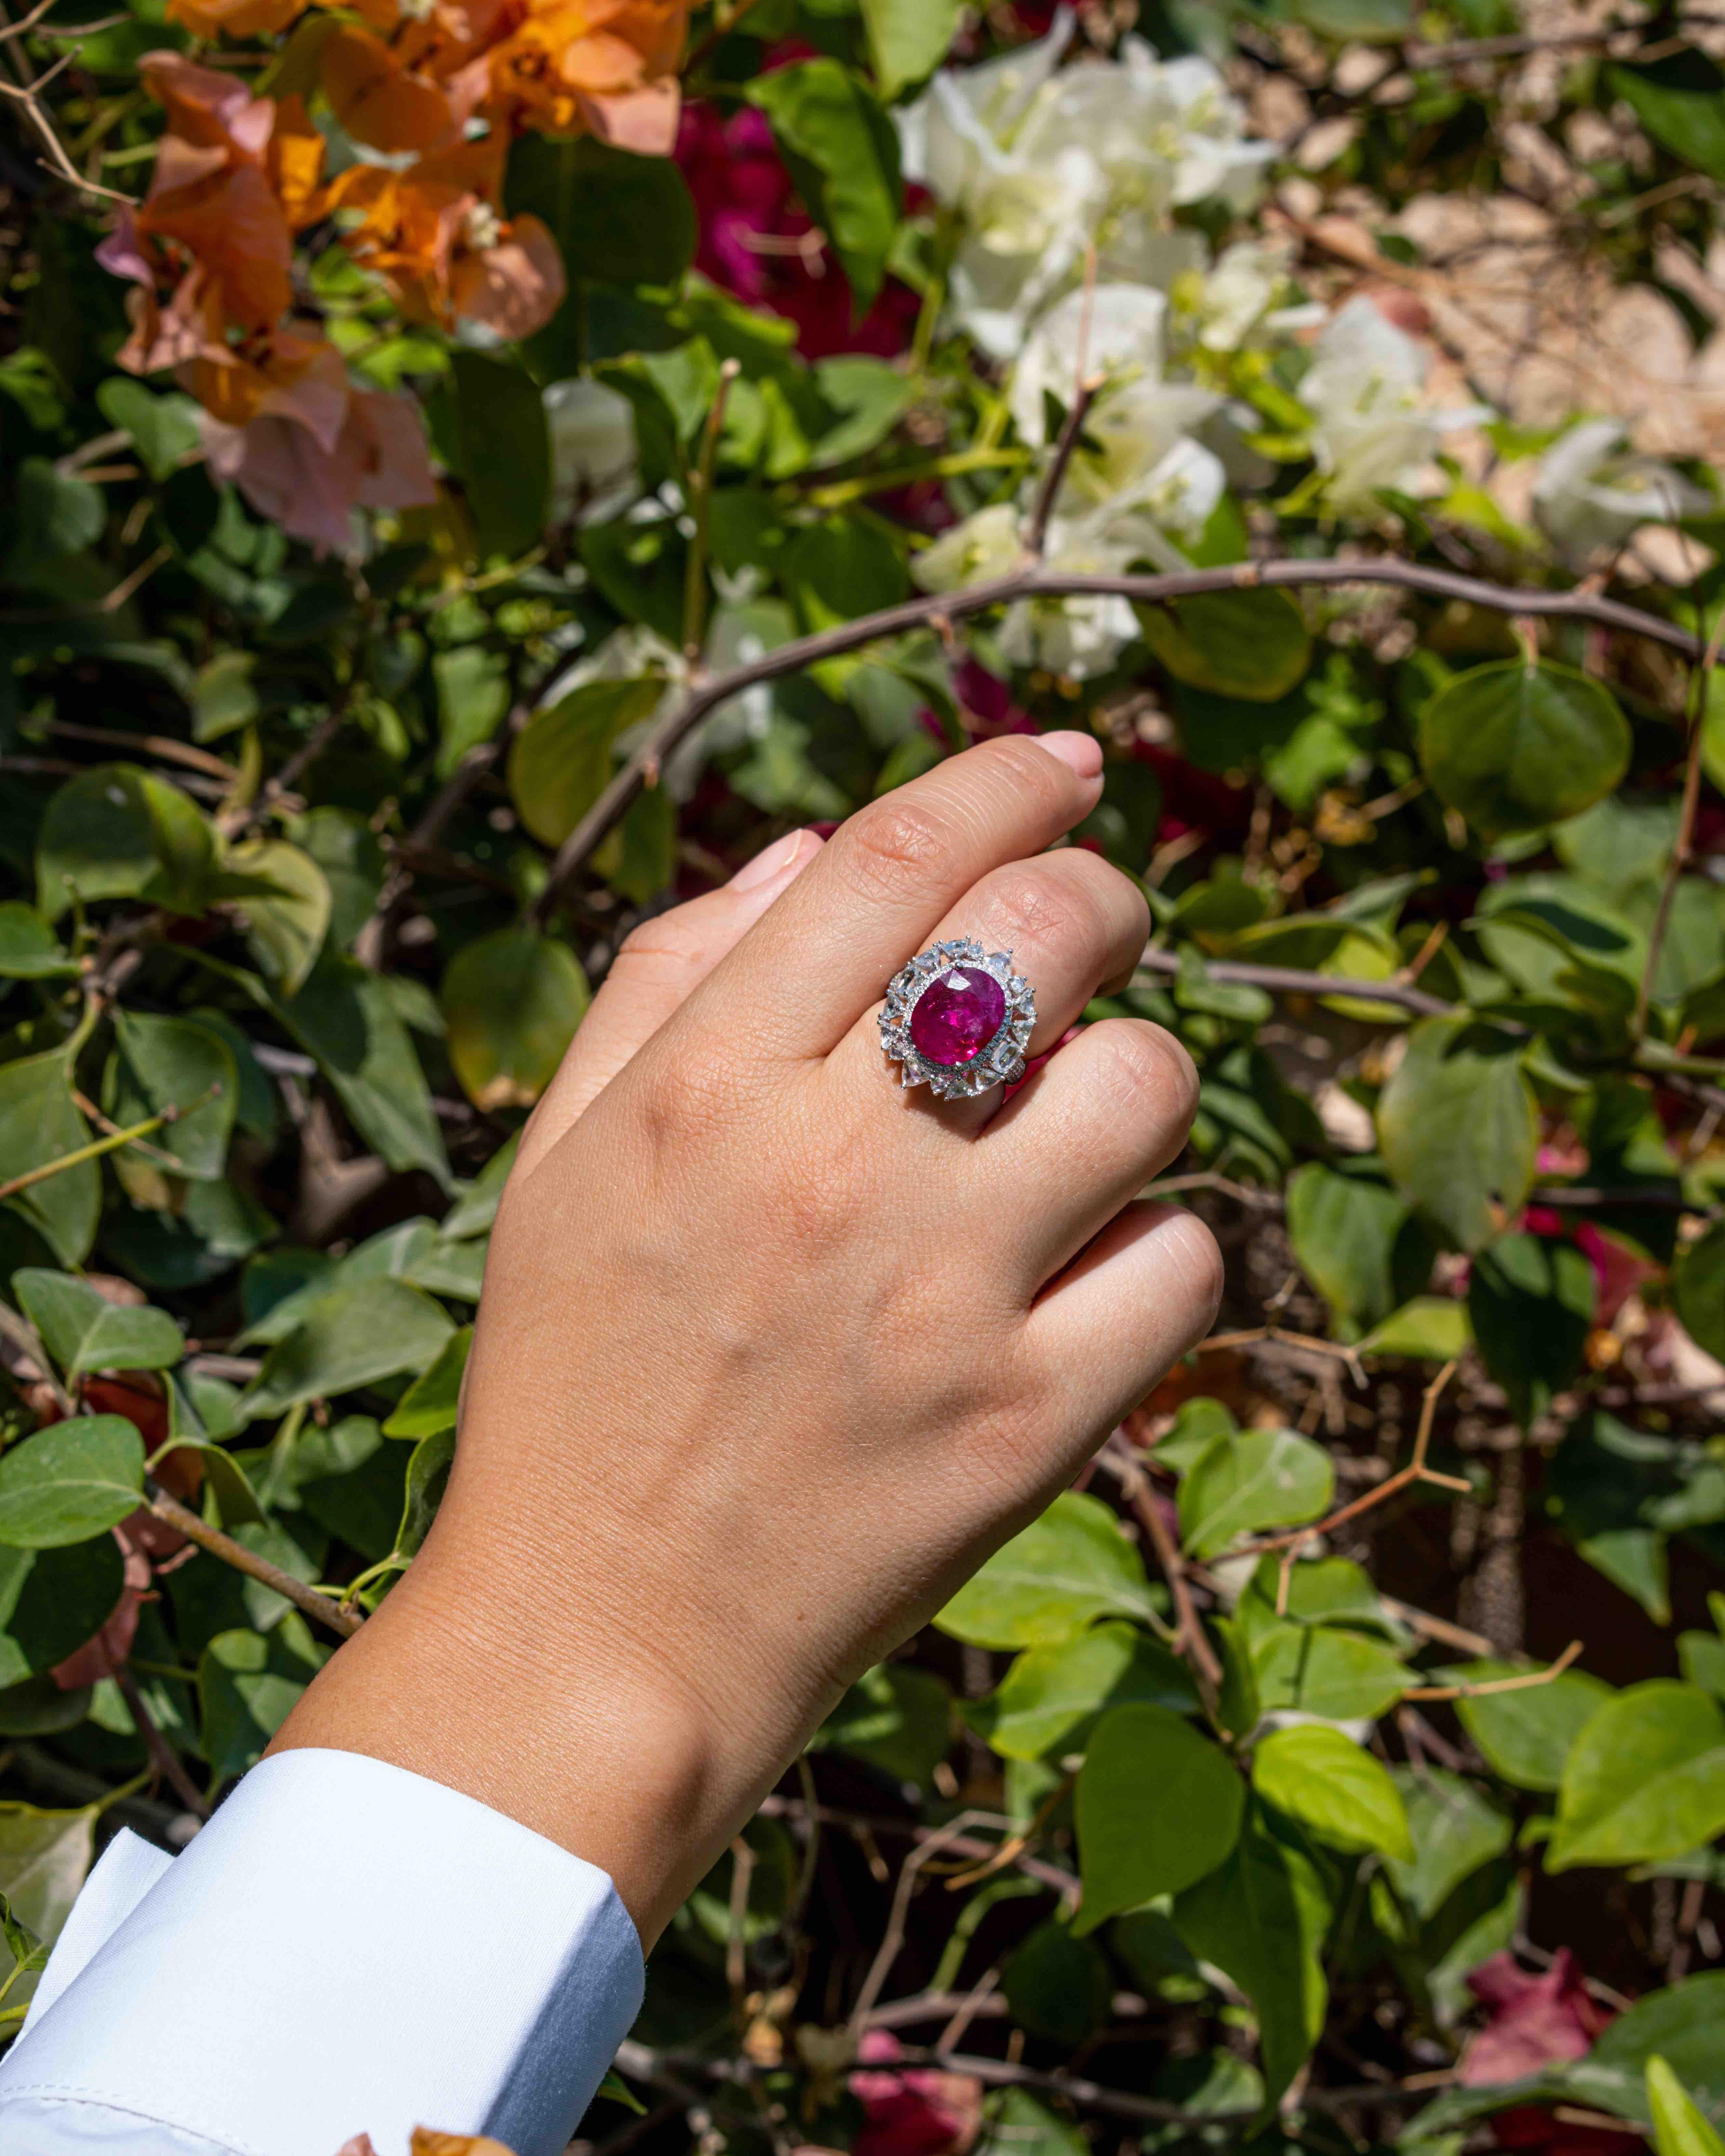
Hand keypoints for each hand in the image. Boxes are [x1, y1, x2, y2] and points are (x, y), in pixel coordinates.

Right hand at [272, 735, 1221, 1942]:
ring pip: (1146, 1084)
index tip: (1061, 763)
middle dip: (1103, 894)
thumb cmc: (575, 1381)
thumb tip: (811, 849)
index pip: (894, 854)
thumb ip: (669, 978)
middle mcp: (830, 1165)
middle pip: (1048, 931)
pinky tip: (1091, 1270)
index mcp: (705, 1087)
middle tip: (1096, 926)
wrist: (602, 1635)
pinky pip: (1184, 1264)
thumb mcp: (563, 1160)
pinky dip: (1160, 1250)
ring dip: (1139, 1076)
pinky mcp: (1029, 1421)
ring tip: (1082, 1124)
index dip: (1002, 778)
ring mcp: (943, 1295)